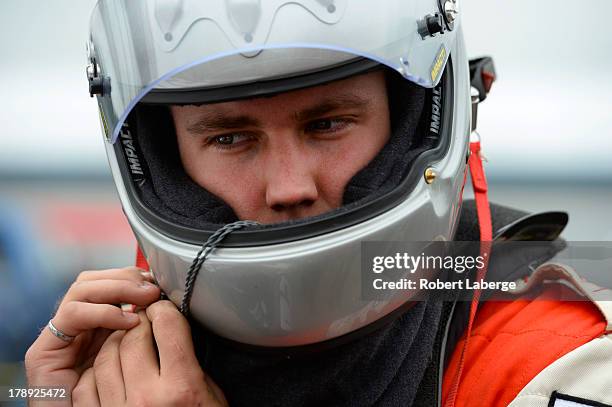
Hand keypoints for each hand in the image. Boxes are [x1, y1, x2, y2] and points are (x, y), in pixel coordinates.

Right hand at [24, 267, 160, 405]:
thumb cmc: (125, 402)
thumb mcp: (143, 359)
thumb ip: (147, 331)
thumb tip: (168, 303)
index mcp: (98, 326)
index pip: (108, 282)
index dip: (132, 276)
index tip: (160, 281)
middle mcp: (76, 328)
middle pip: (93, 280)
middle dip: (125, 278)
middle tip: (153, 288)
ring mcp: (59, 338)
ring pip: (82, 290)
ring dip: (118, 288)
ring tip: (146, 298)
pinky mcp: (43, 353)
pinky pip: (72, 315)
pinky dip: (103, 311)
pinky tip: (128, 321)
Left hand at [72, 300, 227, 406]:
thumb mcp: (209, 394)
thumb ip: (188, 361)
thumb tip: (169, 328)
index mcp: (181, 388)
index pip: (166, 325)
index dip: (165, 310)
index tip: (164, 309)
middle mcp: (147, 398)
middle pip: (134, 335)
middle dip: (140, 321)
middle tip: (146, 319)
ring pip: (106, 355)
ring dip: (116, 341)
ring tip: (128, 341)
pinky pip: (87, 384)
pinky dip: (97, 370)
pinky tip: (111, 369)